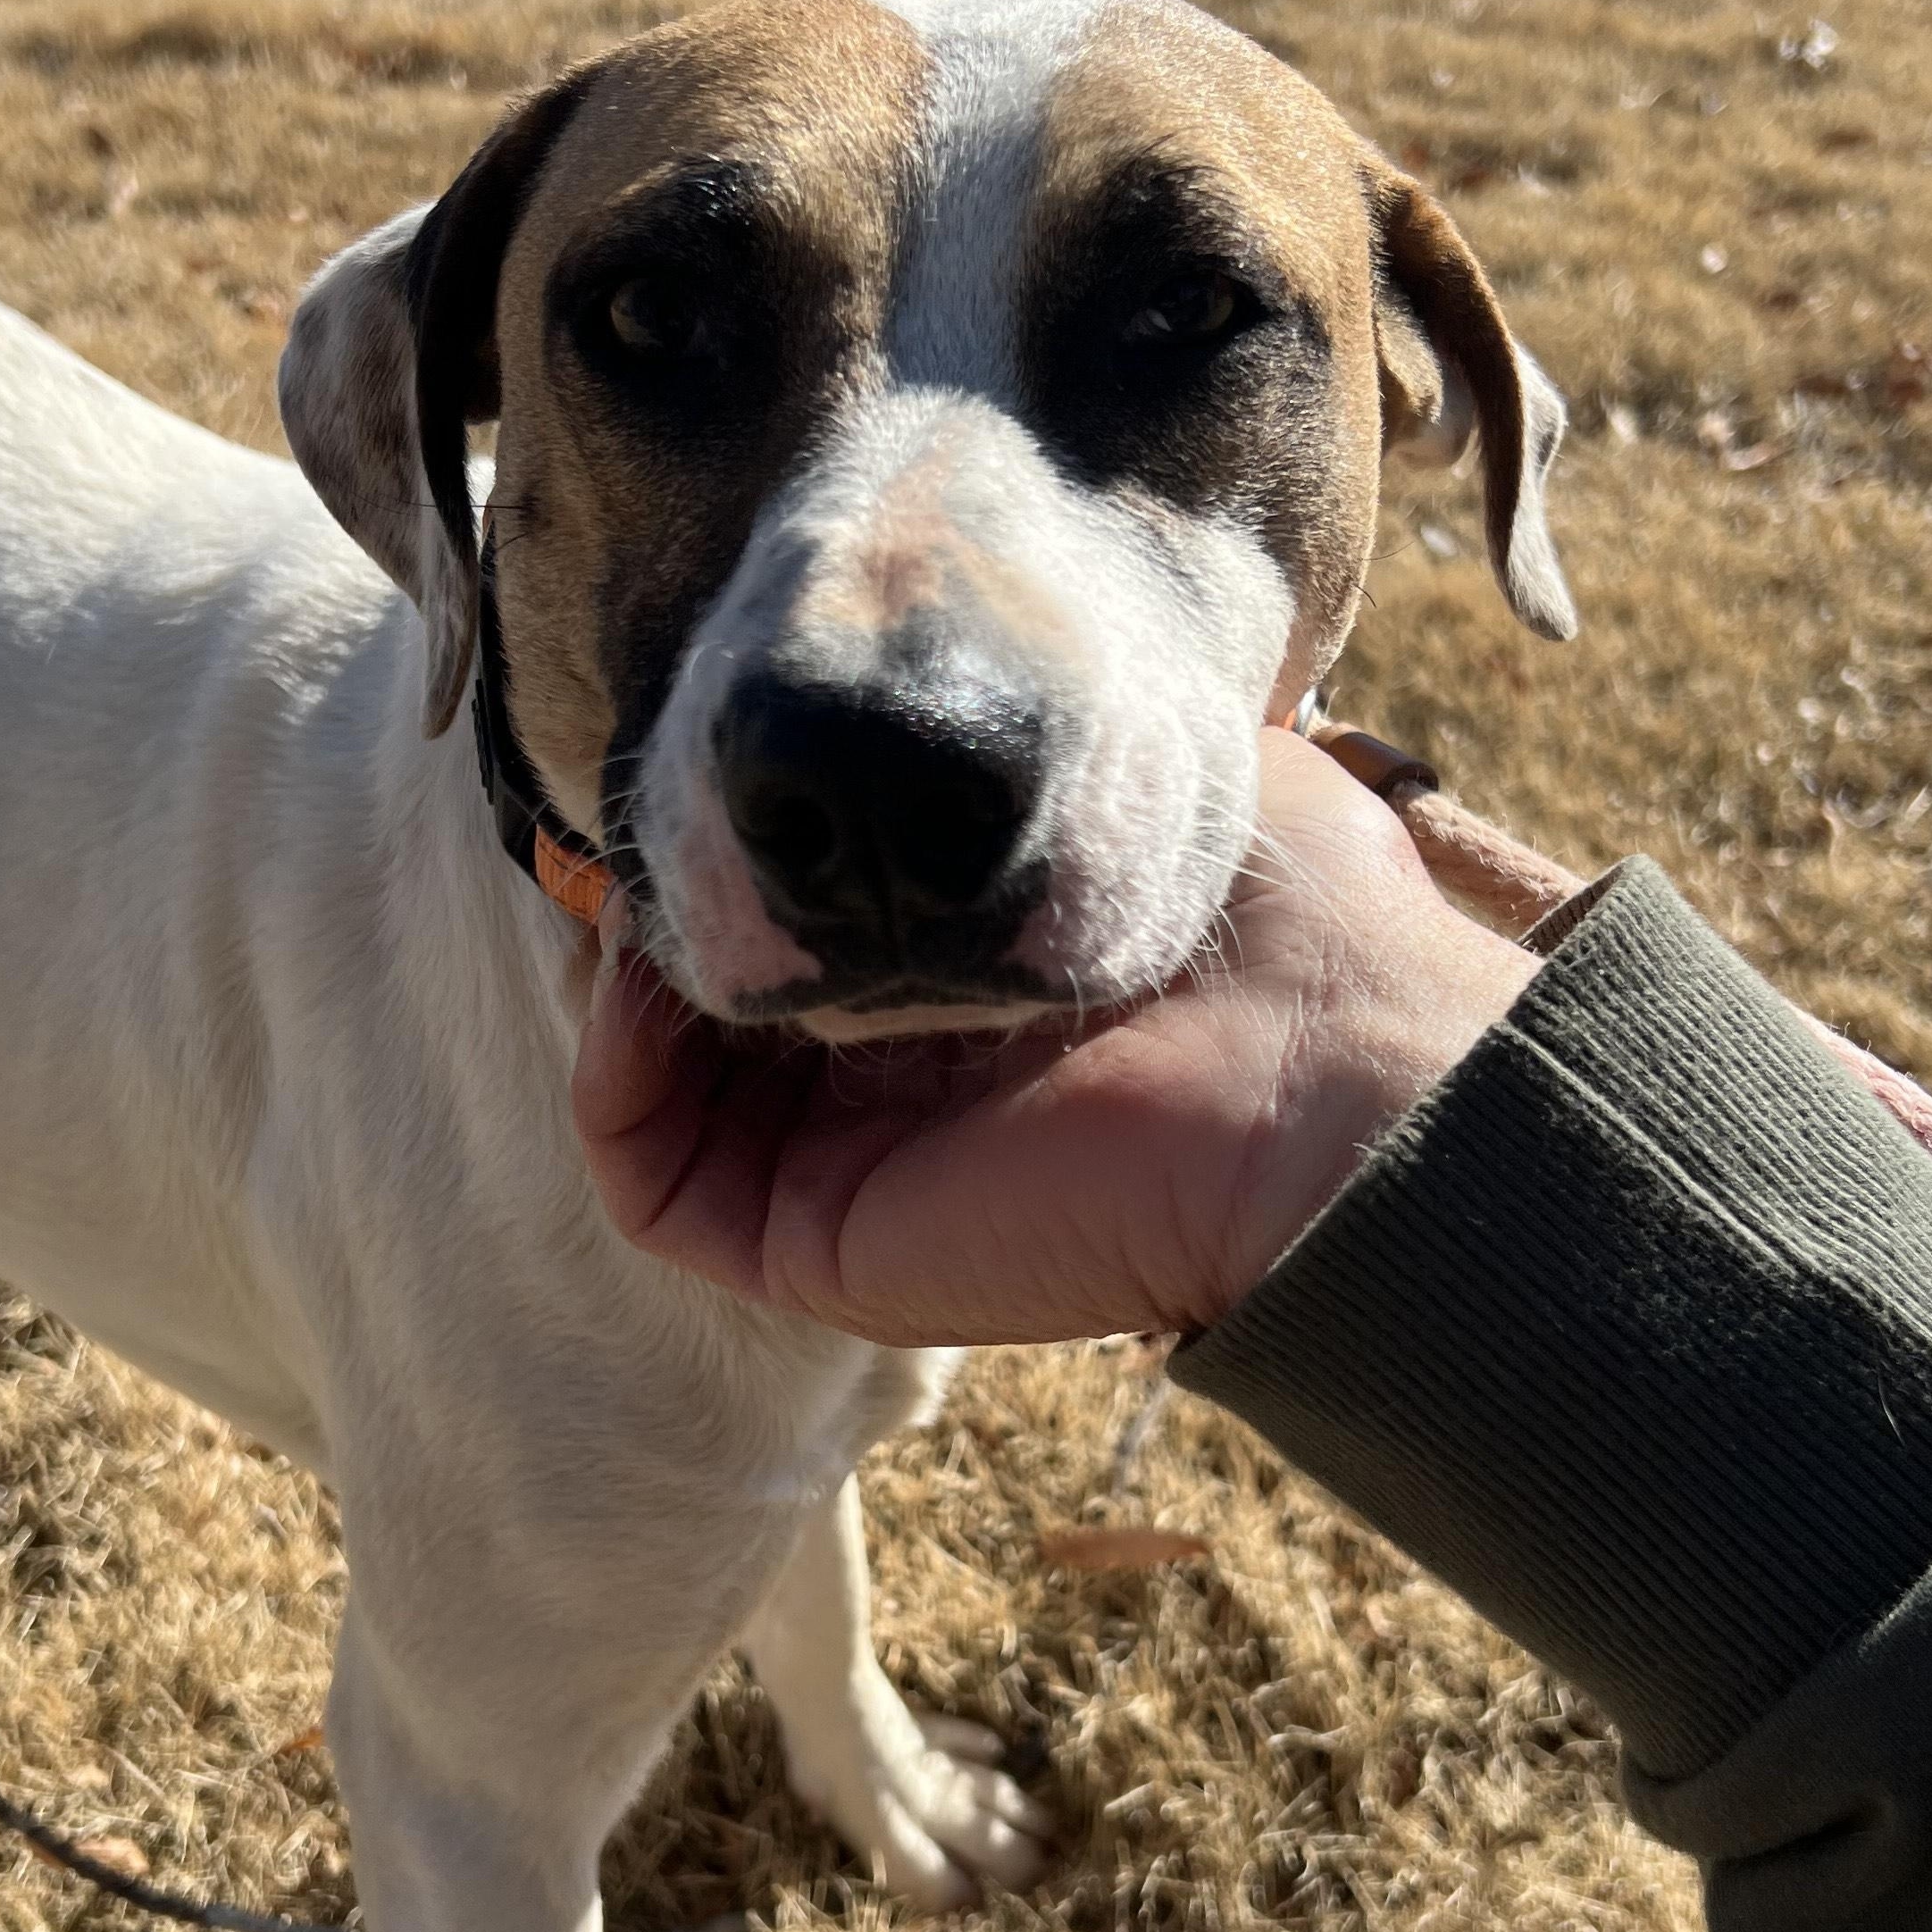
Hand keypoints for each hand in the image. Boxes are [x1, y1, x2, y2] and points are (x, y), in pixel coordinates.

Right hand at [573, 729, 1538, 1345]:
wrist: (1322, 1069)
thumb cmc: (1275, 914)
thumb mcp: (1156, 773)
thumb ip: (1044, 751)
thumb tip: (966, 690)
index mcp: (980, 995)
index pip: (821, 937)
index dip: (755, 850)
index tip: (725, 760)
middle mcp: (903, 1091)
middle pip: (725, 1020)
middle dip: (675, 910)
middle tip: (661, 820)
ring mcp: (850, 1172)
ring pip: (667, 1098)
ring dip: (630, 983)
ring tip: (648, 888)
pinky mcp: (816, 1240)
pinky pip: (649, 1179)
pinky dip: (609, 1080)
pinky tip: (647, 977)